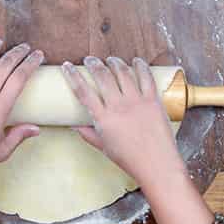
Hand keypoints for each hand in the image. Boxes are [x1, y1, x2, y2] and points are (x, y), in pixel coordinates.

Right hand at [61, 56, 182, 188]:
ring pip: (123, 73)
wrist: (156, 164)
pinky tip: (136, 61)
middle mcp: (119, 106)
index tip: (67, 66)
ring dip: (114, 62)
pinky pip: (146, 78)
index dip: (72, 76)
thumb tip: (74, 126)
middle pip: (102, 76)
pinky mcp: (153, 101)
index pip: (83, 91)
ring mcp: (137, 102)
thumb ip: (87, 134)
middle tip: (89, 60)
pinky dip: (140, 66)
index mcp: (104, 118)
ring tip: (110, 59)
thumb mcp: (103, 147)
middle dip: (93, 64)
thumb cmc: (129, 159)